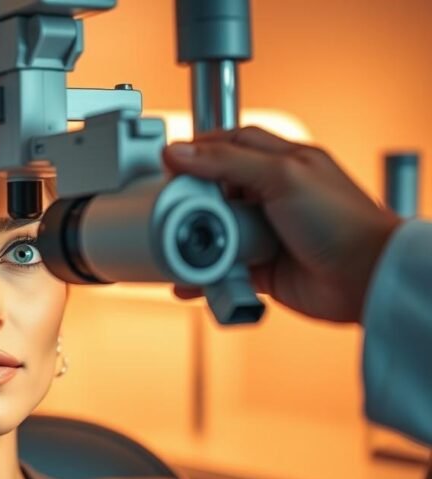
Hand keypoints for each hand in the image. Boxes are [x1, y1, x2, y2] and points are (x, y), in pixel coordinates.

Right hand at [162, 126, 401, 322]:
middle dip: (190, 199)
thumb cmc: (342, 221)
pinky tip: (193, 279)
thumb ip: (227, 161)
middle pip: (215, 189)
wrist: (365, 278)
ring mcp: (265, 232)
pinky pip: (222, 269)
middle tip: (170, 207)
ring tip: (179, 245)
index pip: (229, 144)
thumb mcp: (282, 176)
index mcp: (282, 161)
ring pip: (216, 231)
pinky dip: (205, 275)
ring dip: (196, 240)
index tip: (169, 163)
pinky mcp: (261, 267)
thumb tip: (179, 151)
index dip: (198, 150)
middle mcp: (272, 195)